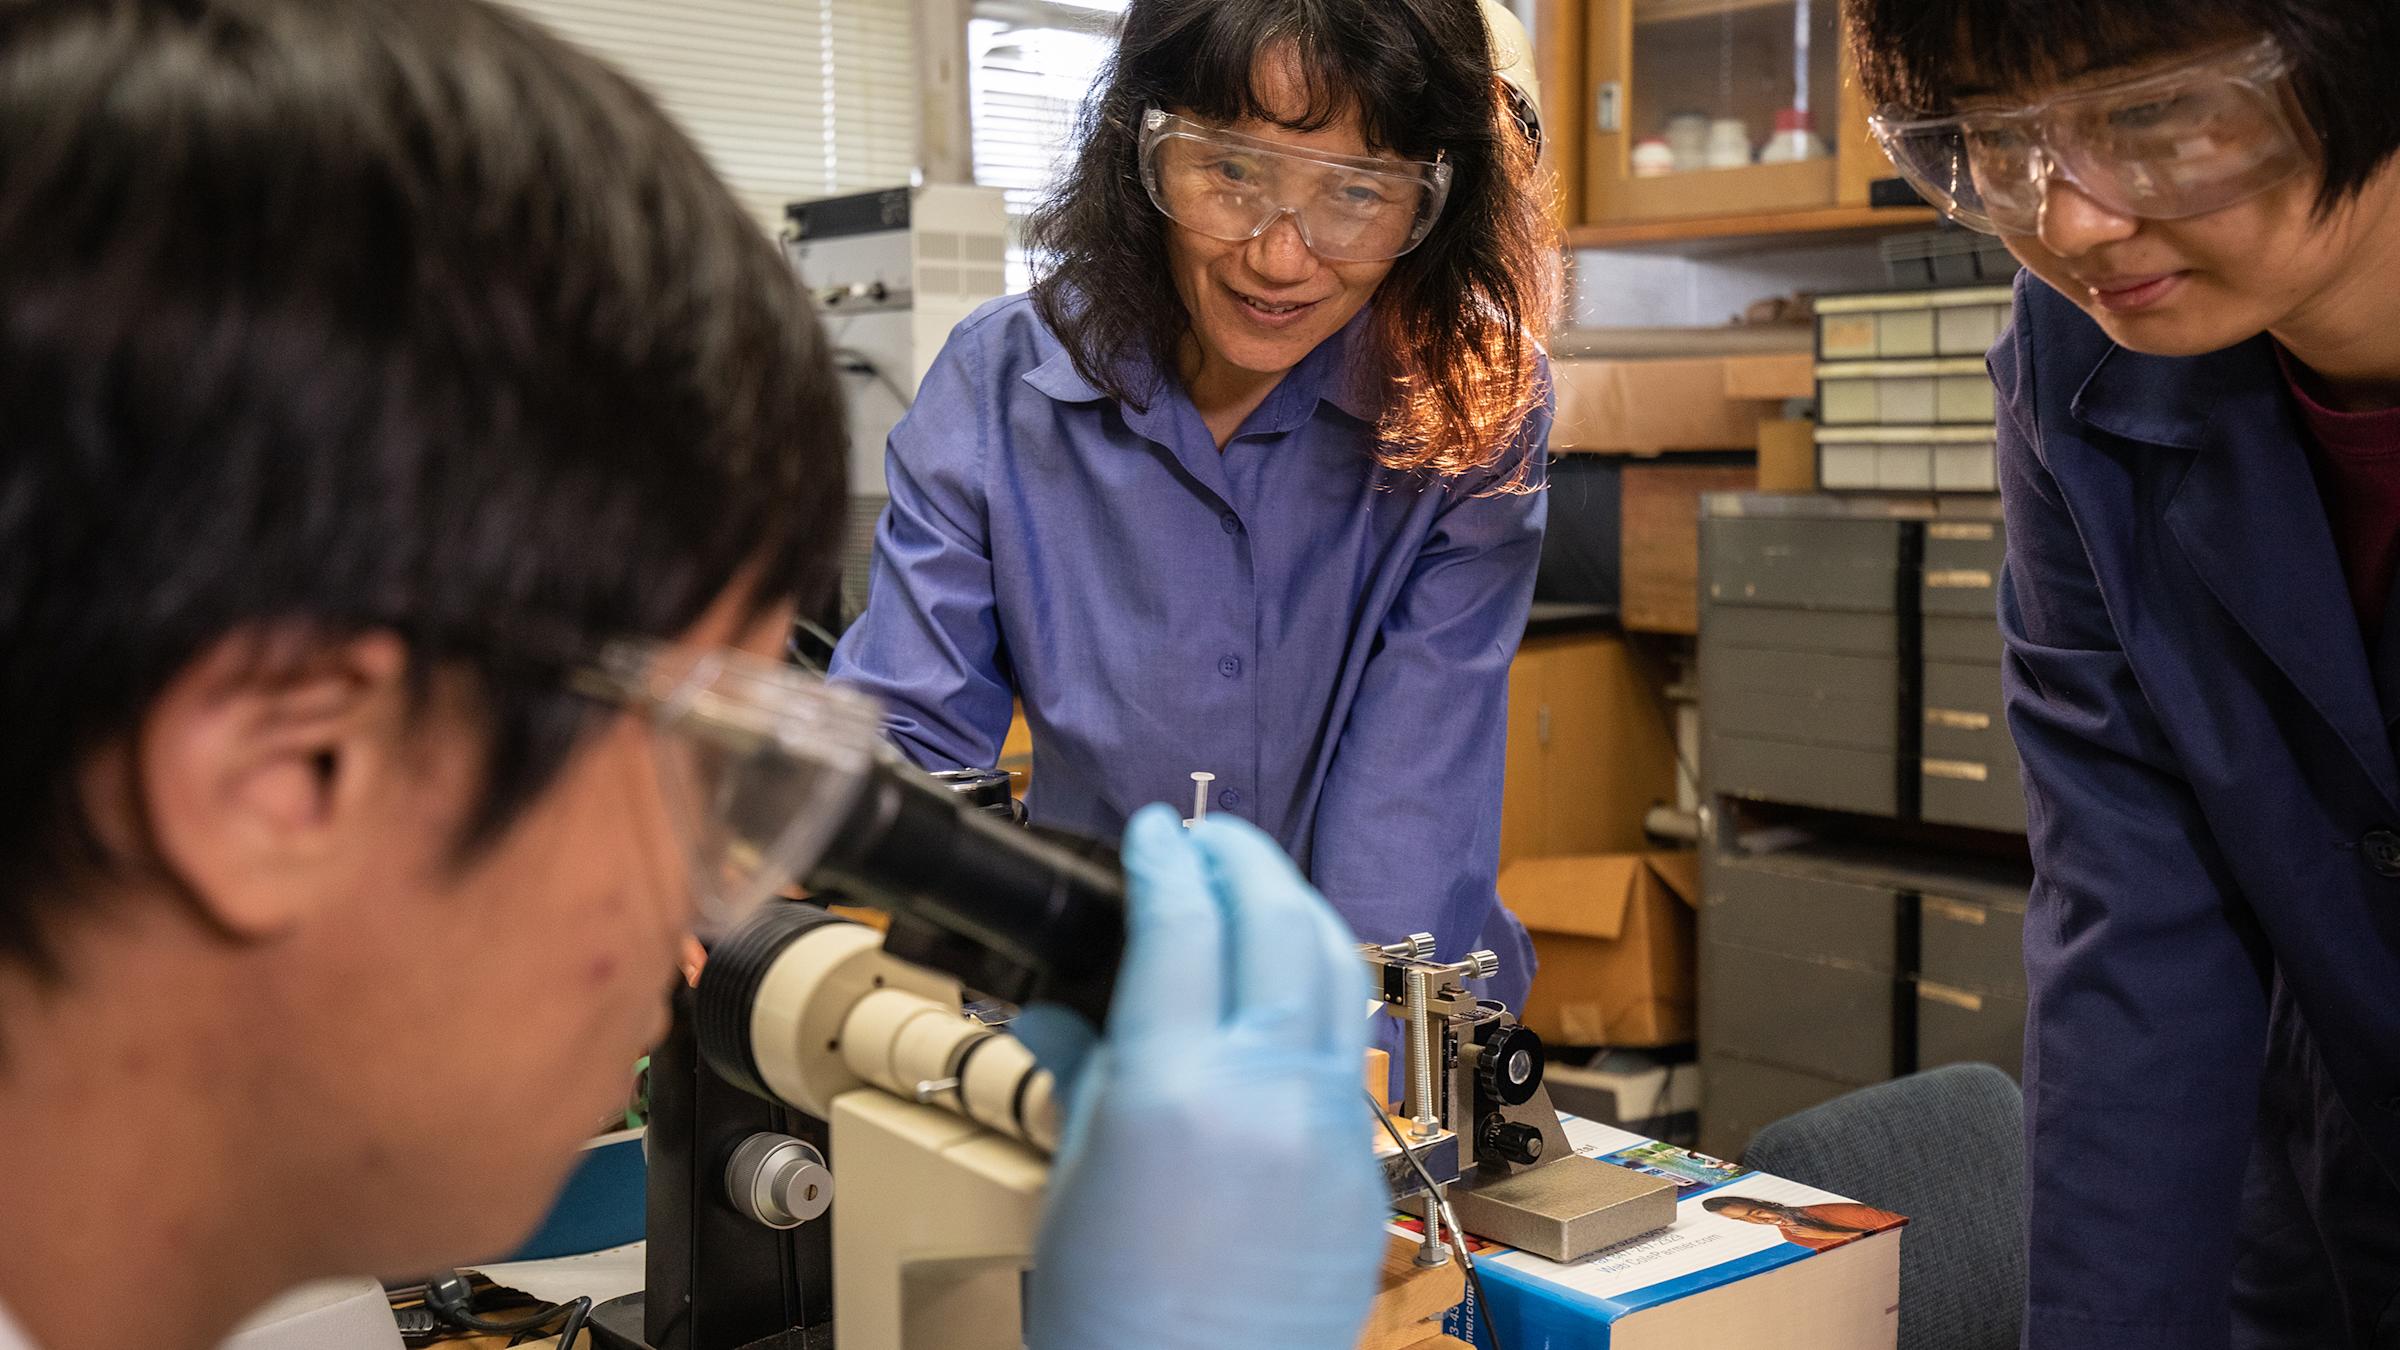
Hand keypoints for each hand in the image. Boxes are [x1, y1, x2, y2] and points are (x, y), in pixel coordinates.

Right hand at [1020, 805, 1386, 1349]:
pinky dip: (1317, 995)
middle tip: (1206, 840)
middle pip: (1277, 919)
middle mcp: (1268, 1092)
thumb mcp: (1071, 1179)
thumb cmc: (1116, 1320)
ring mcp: (1329, 1126)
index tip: (1150, 833)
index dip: (1165, 858)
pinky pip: (1349, 1050)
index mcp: (1176, 1090)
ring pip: (1337, 971)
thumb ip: (1080, 1071)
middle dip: (1243, 857)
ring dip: (1294, 911)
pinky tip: (1280, 994)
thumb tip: (1057, 1008)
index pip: (1182, 923)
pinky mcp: (1360, 1165)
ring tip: (1253, 894)